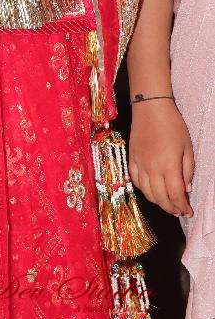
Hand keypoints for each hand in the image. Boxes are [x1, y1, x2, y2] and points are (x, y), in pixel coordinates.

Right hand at [129, 99, 194, 217]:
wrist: (150, 107)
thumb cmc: (173, 125)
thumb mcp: (187, 148)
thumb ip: (187, 170)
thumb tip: (186, 189)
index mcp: (169, 166)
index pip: (175, 195)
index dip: (182, 207)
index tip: (188, 211)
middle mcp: (152, 168)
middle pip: (160, 198)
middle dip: (171, 208)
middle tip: (179, 210)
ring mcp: (139, 164)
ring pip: (147, 192)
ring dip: (157, 201)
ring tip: (166, 203)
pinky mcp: (131, 158)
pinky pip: (135, 180)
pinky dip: (143, 189)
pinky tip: (151, 190)